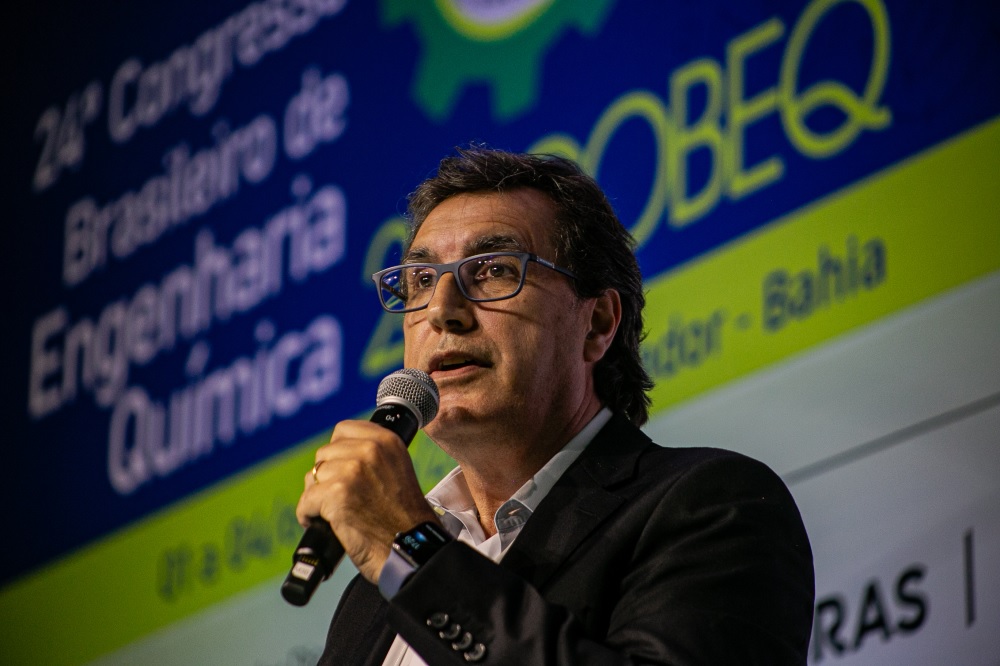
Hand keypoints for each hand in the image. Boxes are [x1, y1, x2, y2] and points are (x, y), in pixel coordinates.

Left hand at [296, 419, 439, 583]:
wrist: (412, 550)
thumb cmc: (405, 520)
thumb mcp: (397, 471)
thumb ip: (373, 457)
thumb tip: (335, 455)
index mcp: (387, 441)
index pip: (343, 430)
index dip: (337, 452)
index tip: (341, 471)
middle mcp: (370, 450)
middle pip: (324, 454)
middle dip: (326, 477)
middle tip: (339, 498)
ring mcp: (352, 471)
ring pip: (313, 477)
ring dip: (317, 497)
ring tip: (333, 513)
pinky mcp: (336, 495)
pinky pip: (306, 501)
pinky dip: (308, 516)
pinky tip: (323, 524)